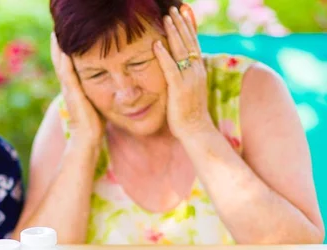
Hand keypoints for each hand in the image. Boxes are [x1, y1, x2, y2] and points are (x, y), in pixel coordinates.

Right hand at [50, 33, 104, 147]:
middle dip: (58, 48)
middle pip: (61, 63)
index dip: (66, 54)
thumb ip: (98, 92)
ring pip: (60, 64)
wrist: (88, 139)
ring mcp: (68, 89)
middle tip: (56, 32)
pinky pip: (65, 71)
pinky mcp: (71, 92)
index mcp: (74, 89)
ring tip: (55, 34)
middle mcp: (69, 87)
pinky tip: (61, 47)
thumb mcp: (97, 103)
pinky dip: (62, 59)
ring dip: (57, 49)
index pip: (68, 67)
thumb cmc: (95, 125)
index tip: (65, 41)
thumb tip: (109, 86)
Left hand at [153, 6, 214, 140]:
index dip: (188, 26)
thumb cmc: (189, 112)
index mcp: (198, 69)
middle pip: (189, 41)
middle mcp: (196, 70)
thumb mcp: (189, 88)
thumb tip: (179, 65)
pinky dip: (164, 55)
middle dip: (181, 23)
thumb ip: (184, 74)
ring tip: (167, 17)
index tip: (184, 11)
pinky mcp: (179, 89)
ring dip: (173, 32)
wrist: (196, 130)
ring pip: (181, 50)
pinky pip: (170, 68)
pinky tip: (157, 43)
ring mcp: (189, 79)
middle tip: (174, 8)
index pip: (194, 42)